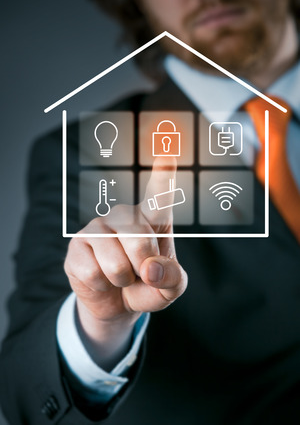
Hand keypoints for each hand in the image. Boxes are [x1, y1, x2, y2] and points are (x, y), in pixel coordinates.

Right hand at [64, 157, 187, 368]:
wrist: (117, 304)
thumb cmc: (148, 286)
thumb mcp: (172, 287)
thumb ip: (173, 278)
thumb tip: (151, 269)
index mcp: (152, 219)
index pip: (159, 194)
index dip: (163, 173)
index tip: (167, 150)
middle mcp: (123, 216)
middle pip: (139, 239)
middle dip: (144, 266)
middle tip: (142, 273)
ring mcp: (97, 228)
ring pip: (115, 262)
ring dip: (122, 279)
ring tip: (121, 276)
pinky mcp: (76, 245)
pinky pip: (93, 273)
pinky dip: (103, 286)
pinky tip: (101, 279)